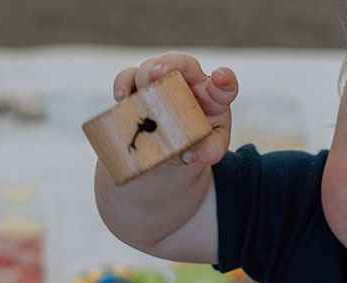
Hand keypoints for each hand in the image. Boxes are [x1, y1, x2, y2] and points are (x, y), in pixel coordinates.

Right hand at [113, 52, 238, 165]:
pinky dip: (123, 84)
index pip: (224, 85)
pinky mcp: (140, 87)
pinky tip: (122, 96)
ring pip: (152, 66)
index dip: (224, 79)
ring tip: (142, 91)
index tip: (220, 78)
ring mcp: (163, 82)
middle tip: (157, 73)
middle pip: (183, 64)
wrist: (174, 148)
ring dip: (144, 76)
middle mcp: (189, 82)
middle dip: (170, 64)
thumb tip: (193, 154)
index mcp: (214, 97)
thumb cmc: (199, 143)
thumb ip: (210, 151)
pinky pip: (128, 76)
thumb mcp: (211, 149)